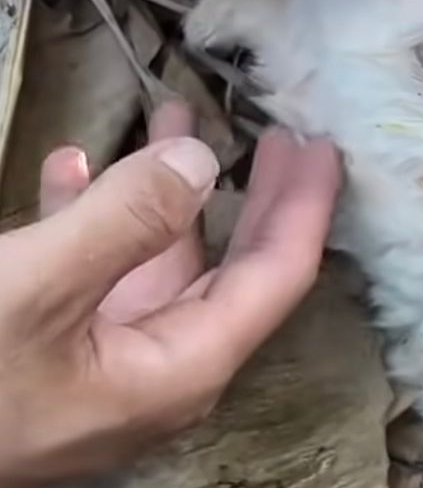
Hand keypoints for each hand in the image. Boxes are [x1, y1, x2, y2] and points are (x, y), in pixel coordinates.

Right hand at [0, 101, 340, 487]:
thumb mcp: (34, 291)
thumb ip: (123, 223)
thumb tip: (202, 163)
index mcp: (183, 366)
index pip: (276, 275)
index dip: (305, 205)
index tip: (323, 142)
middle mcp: (162, 370)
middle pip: (233, 268)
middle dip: (255, 194)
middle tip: (276, 131)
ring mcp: (107, 368)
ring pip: (157, 264)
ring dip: (163, 192)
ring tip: (169, 117)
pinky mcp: (53, 360)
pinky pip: (92, 280)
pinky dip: (88, 220)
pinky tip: (69, 167)